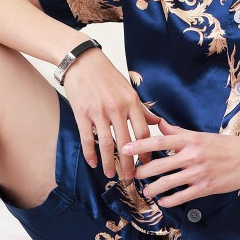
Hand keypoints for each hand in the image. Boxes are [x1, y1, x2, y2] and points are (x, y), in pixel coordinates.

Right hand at [63, 48, 158, 178]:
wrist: (82, 61)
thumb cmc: (107, 75)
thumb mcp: (128, 89)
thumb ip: (141, 108)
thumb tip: (157, 122)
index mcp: (132, 102)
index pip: (144, 132)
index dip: (147, 150)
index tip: (147, 162)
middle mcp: (117, 108)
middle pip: (127, 142)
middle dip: (130, 163)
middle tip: (131, 178)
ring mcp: (99, 112)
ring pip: (107, 144)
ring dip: (109, 162)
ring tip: (112, 174)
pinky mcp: (82, 113)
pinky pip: (87, 138)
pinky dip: (90, 153)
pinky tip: (92, 163)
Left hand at [122, 118, 239, 207]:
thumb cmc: (226, 145)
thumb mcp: (202, 135)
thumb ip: (179, 133)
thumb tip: (160, 124)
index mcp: (191, 140)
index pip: (159, 141)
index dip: (140, 144)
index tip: (125, 148)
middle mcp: (192, 155)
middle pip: (159, 164)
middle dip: (142, 171)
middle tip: (132, 174)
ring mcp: (199, 173)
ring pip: (167, 183)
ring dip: (152, 189)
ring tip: (145, 192)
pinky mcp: (205, 188)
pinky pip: (181, 196)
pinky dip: (169, 200)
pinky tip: (163, 202)